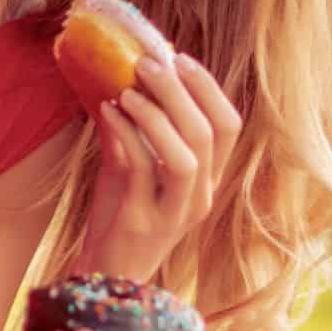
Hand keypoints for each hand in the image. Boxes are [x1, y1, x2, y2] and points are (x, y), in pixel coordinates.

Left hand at [85, 54, 242, 279]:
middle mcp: (201, 196)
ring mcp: (175, 212)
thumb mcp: (134, 164)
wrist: (103, 272)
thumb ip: (140, 127)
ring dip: (157, 115)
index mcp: (208, 180)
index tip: (178, 58)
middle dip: (179, 91)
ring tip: (128, 90)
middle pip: (208, 134)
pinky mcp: (143, 222)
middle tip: (147, 63)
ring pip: (186, 156)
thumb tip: (134, 74)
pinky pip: (143, 170)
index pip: (228, 126)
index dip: (207, 88)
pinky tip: (107, 112)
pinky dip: (126, 134)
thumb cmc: (121, 212)